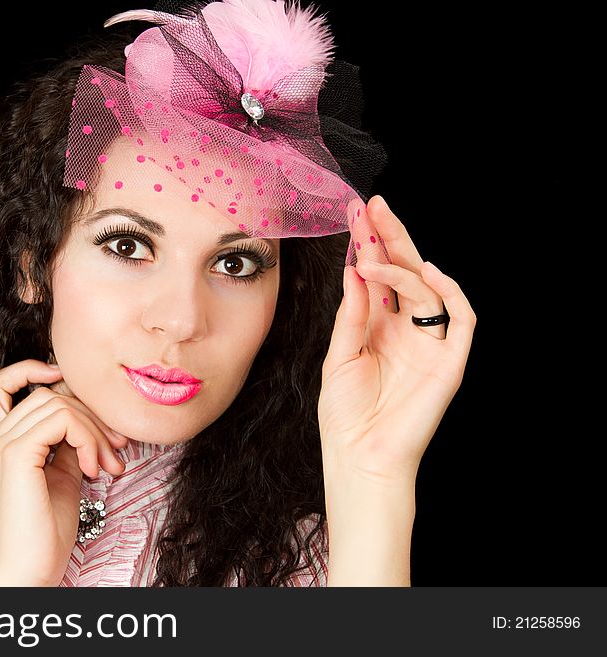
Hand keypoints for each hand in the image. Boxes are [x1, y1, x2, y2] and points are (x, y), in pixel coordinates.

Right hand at [0, 359, 127, 585]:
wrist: (29, 574)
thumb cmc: (45, 534)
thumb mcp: (60, 477)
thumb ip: (65, 444)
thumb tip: (88, 419)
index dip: (31, 370)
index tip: (71, 387)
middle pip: (45, 394)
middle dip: (89, 416)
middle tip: (116, 449)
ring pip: (56, 403)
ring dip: (94, 430)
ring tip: (109, 465)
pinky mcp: (14, 456)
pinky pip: (61, 420)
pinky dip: (87, 437)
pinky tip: (93, 469)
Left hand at [318, 195, 476, 484]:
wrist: (360, 457)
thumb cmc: (345, 414)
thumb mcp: (340, 355)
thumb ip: (352, 313)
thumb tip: (355, 268)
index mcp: (378, 328)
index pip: (377, 276)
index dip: (369, 245)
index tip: (355, 213)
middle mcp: (405, 330)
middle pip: (405, 273)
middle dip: (390, 238)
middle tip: (373, 206)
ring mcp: (430, 345)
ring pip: (427, 290)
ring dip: (401, 267)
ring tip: (373, 253)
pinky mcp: (450, 362)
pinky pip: (462, 320)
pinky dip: (450, 293)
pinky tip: (428, 272)